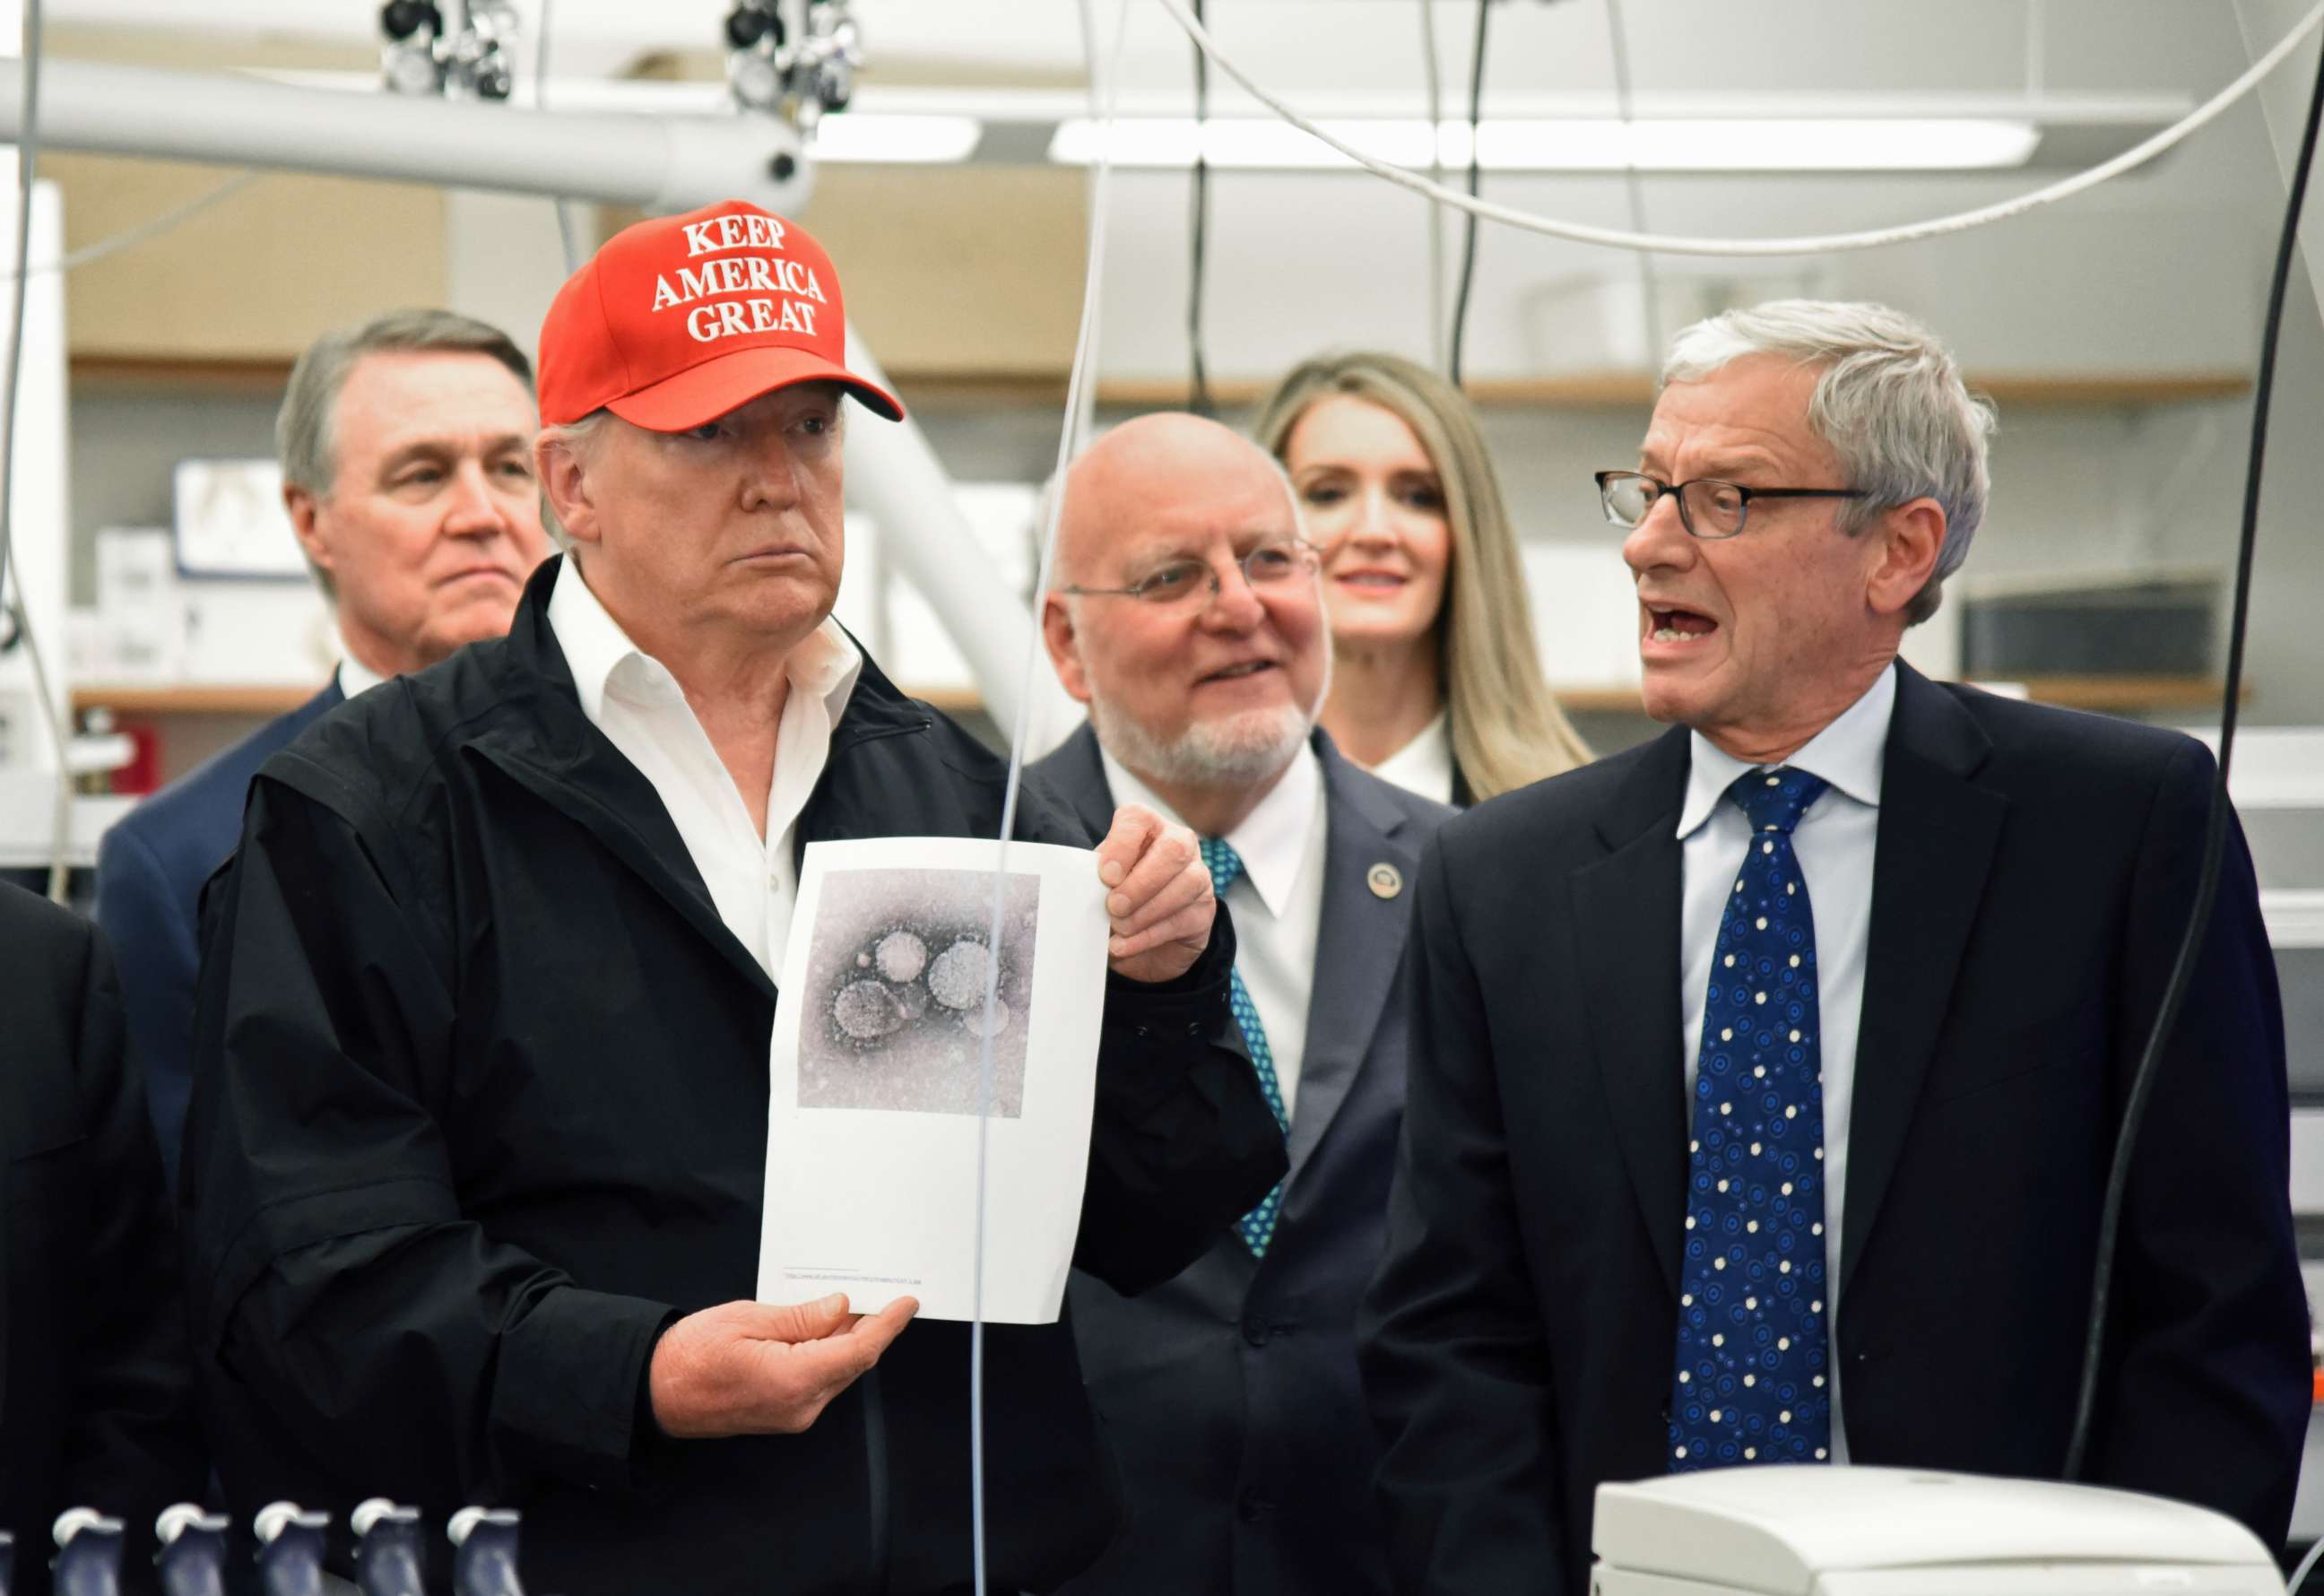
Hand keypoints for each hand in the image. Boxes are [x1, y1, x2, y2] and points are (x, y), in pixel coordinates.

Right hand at [648, 1294, 916, 1438]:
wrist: (654, 1391)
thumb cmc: (689, 1355)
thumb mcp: (746, 1319)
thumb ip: (800, 1318)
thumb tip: (840, 1308)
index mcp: (793, 1380)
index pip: (859, 1351)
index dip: (888, 1325)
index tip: (907, 1303)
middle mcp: (800, 1406)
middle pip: (853, 1363)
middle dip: (873, 1329)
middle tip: (885, 1295)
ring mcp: (793, 1414)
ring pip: (838, 1372)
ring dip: (850, 1341)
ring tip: (858, 1305)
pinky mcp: (784, 1413)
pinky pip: (819, 1380)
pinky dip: (829, 1354)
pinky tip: (827, 1329)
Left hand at [1096, 804, 1213, 984]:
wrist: (1141, 938)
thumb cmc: (1118, 897)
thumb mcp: (1101, 883)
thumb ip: (1096, 879)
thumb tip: (1084, 889)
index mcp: (1147, 827)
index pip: (1139, 819)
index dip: (1122, 845)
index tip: (1107, 875)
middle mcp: (1179, 844)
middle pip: (1173, 849)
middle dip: (1141, 882)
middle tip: (1114, 906)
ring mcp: (1198, 875)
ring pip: (1186, 884)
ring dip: (1146, 911)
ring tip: (1119, 928)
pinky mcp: (1205, 909)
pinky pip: (1184, 919)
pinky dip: (1150, 935)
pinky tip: (1126, 944)